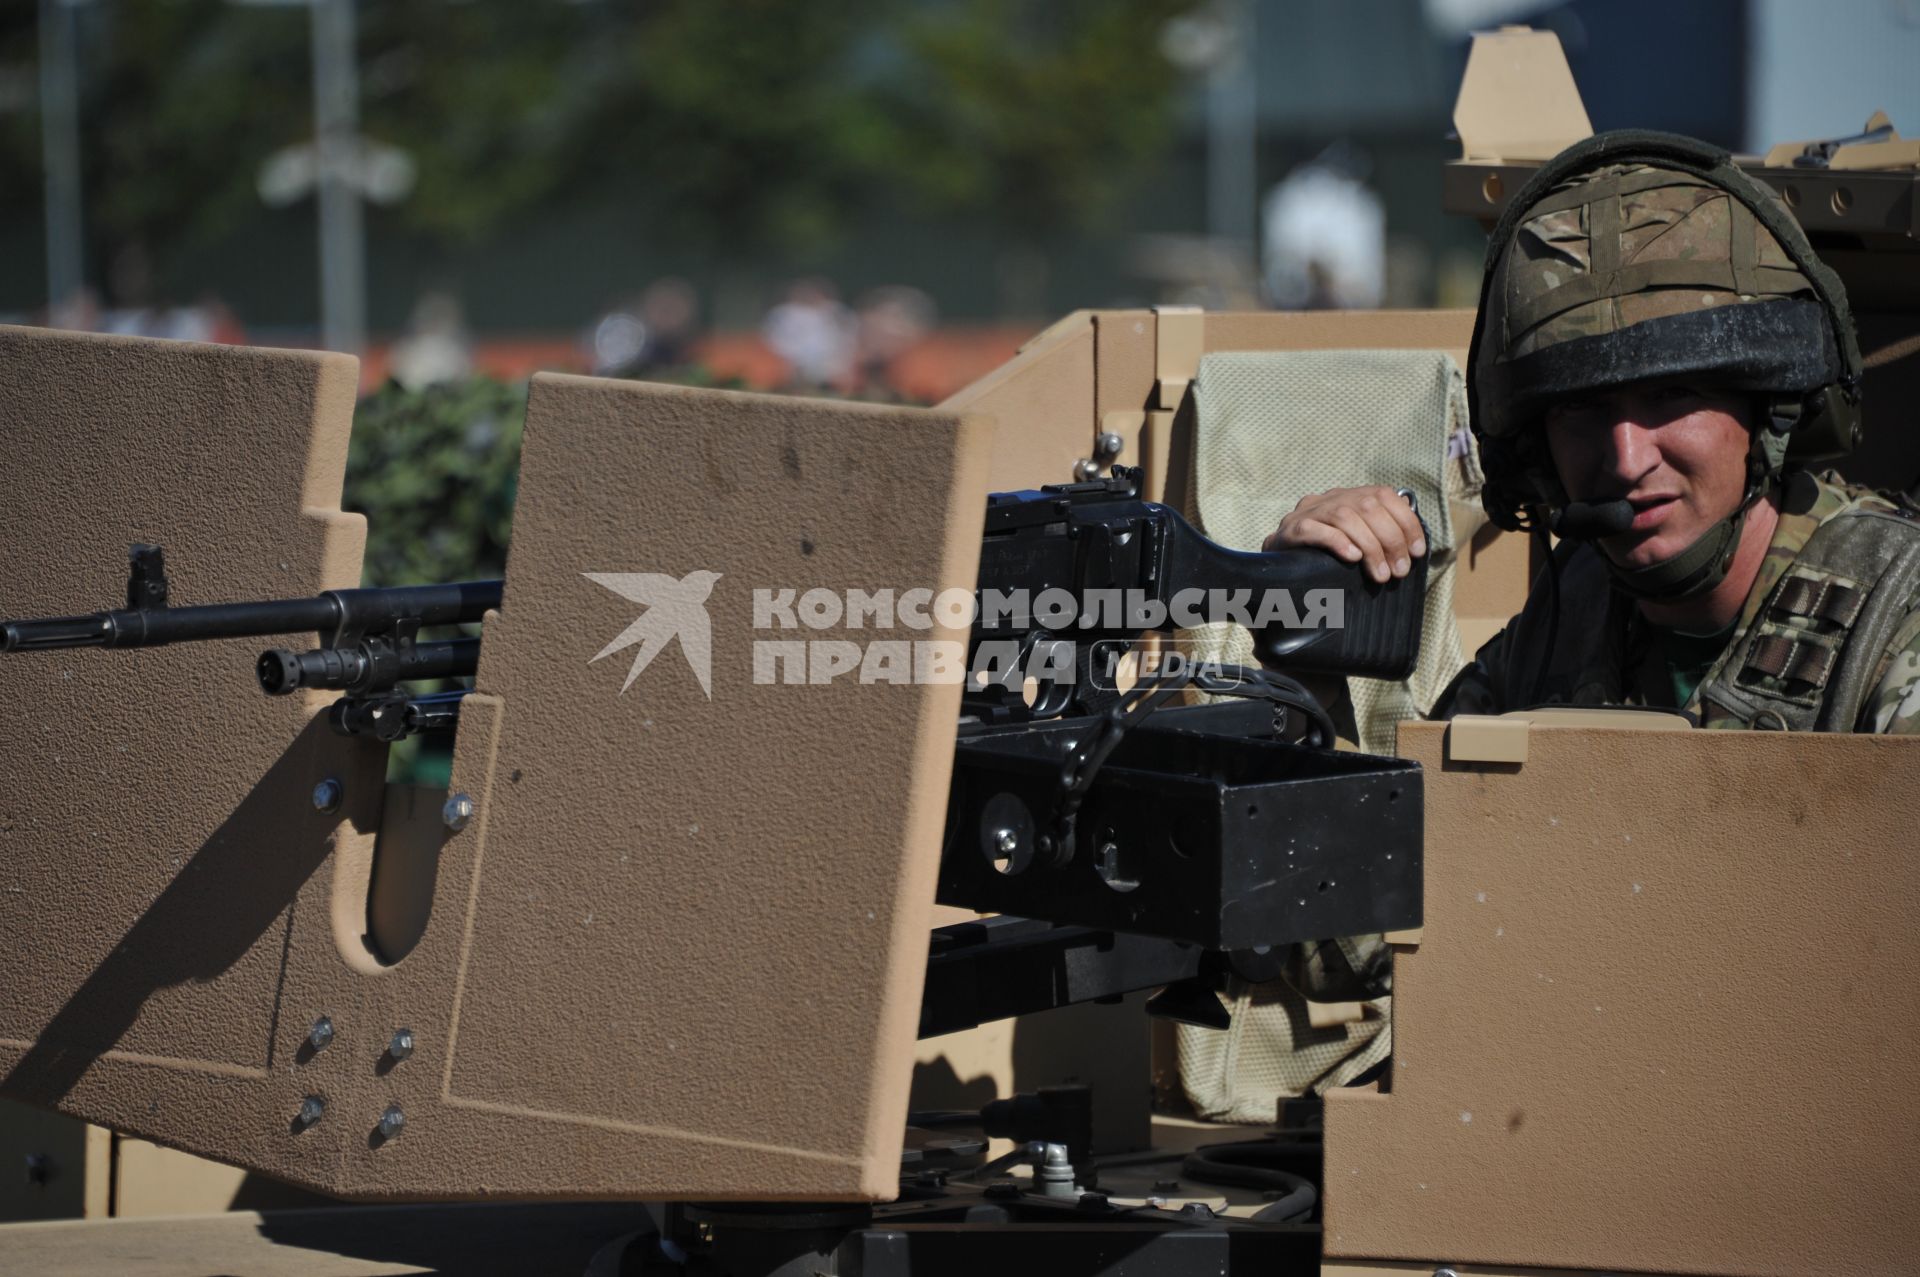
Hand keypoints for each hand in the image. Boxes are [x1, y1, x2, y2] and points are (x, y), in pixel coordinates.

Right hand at [1263, 486, 1425, 583]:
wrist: (1278, 568)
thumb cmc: (1325, 559)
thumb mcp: (1358, 543)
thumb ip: (1381, 536)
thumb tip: (1414, 545)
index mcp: (1350, 497)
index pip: (1385, 495)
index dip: (1407, 522)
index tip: (1418, 552)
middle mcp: (1330, 498)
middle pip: (1367, 506)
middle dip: (1390, 540)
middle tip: (1399, 571)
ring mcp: (1308, 512)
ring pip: (1344, 517)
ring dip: (1369, 547)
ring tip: (1380, 575)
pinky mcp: (1290, 530)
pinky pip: (1314, 530)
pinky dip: (1337, 542)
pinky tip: (1352, 559)